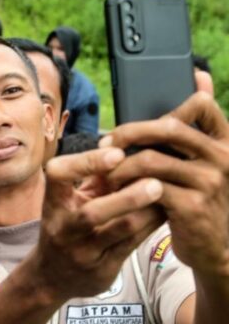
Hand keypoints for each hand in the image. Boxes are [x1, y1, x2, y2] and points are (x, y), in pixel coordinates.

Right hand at [34, 147, 164, 300]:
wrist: (50, 276)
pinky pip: (130, 245)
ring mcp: (82, 251)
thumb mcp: (68, 201)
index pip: (59, 176)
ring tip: (165, 193)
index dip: (86, 162)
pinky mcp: (101, 269)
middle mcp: (63, 228)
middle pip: (92, 213)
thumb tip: (128, 148)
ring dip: (145, 211)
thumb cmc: (65, 227)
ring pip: (117, 231)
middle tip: (154, 180)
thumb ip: (92, 180)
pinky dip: (149, 227)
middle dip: (125, 197)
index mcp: (52, 203)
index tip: (116, 153)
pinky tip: (163, 212)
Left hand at [102, 92, 228, 276]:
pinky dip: (126, 187)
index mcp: (224, 142)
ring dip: (120, 165)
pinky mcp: (193, 205)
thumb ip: (192, 129)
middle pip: (168, 128)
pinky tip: (115, 192)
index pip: (202, 105)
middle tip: (106, 144)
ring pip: (152, 159)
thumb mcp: (198, 164)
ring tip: (105, 173)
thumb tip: (197, 75)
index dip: (165, 108)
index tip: (134, 125)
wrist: (211, 248)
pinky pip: (149, 187)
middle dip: (129, 133)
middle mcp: (223, 157)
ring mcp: (210, 181)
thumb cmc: (196, 199)